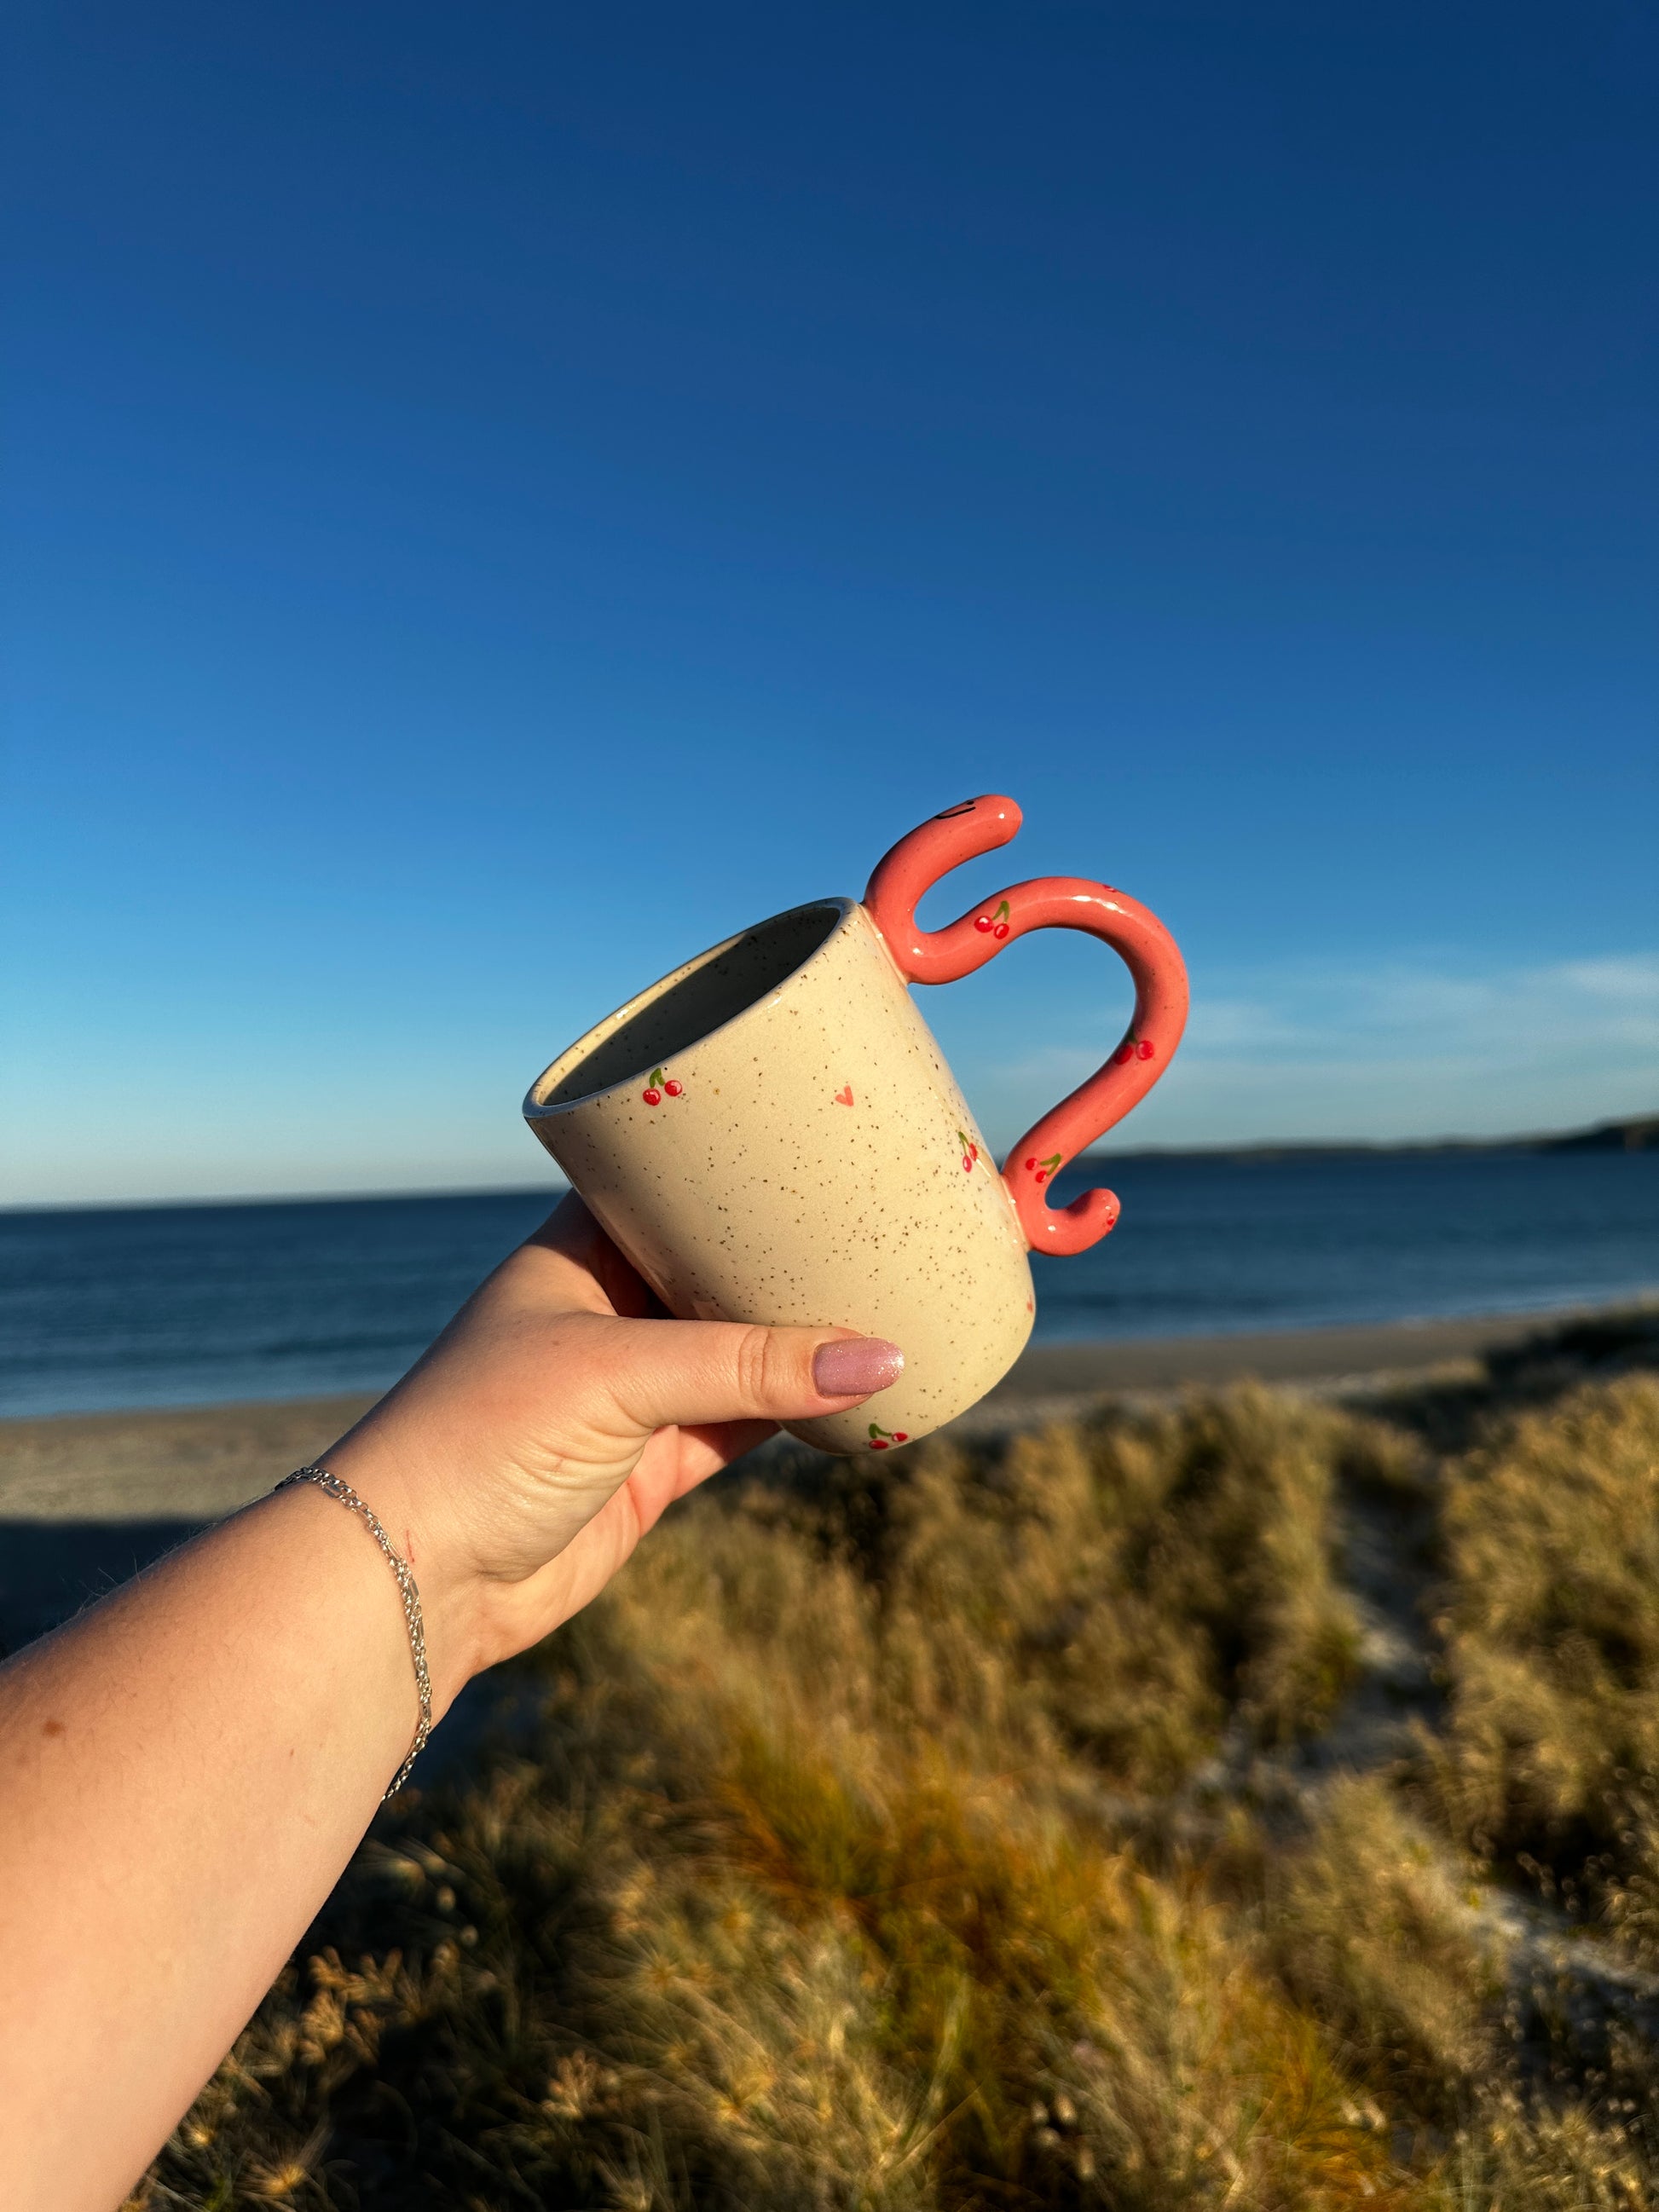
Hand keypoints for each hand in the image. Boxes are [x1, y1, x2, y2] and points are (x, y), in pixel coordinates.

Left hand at [322, 1193, 903, 1710]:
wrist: (414, 1578)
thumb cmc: (479, 1438)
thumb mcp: (618, 1376)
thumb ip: (749, 1367)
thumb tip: (884, 1358)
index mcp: (577, 1249)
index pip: (669, 1181)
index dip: (738, 1157)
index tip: (823, 1133)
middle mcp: (608, 1309)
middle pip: (719, 1265)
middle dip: (792, 1250)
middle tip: (886, 1212)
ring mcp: (634, 1389)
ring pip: (745, 1348)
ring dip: (809, 1334)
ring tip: (900, 1294)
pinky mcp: (654, 1464)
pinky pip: (749, 1422)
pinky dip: (804, 1410)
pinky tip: (867, 1389)